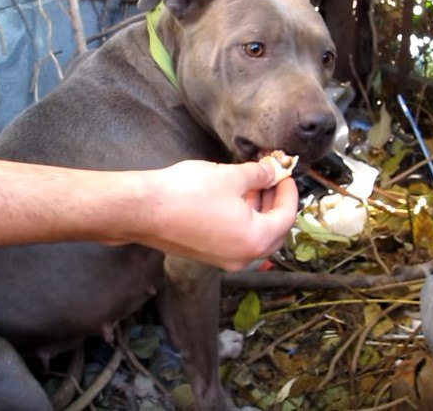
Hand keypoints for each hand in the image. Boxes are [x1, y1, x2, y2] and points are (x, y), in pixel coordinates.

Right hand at [141, 160, 298, 270]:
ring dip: (256, 211)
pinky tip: (231, 198)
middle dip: (274, 204)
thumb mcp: (230, 176)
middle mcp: (242, 257)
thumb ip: (258, 175)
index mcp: (255, 240)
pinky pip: (234, 239)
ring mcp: (223, 259)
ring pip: (252, 236)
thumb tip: (271, 172)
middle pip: (273, 231)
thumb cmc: (187, 193)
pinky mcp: (206, 255)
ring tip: (250, 183)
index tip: (285, 173)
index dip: (289, 191)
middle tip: (271, 179)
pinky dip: (240, 220)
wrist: (144, 210)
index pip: (286, 216)